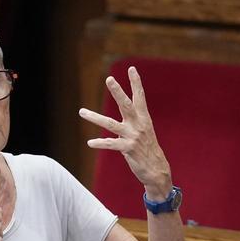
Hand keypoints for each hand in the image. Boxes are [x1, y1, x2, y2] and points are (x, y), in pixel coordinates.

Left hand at [79, 66, 172, 198]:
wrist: (158, 172)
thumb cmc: (149, 151)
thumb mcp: (144, 133)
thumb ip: (135, 121)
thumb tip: (127, 112)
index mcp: (144, 119)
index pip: (140, 97)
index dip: (136, 83)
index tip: (132, 68)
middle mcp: (139, 125)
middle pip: (126, 105)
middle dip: (117, 91)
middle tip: (109, 78)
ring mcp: (133, 137)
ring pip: (111, 124)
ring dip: (95, 117)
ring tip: (81, 112)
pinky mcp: (128, 149)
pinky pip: (110, 144)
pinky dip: (100, 142)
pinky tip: (90, 142)